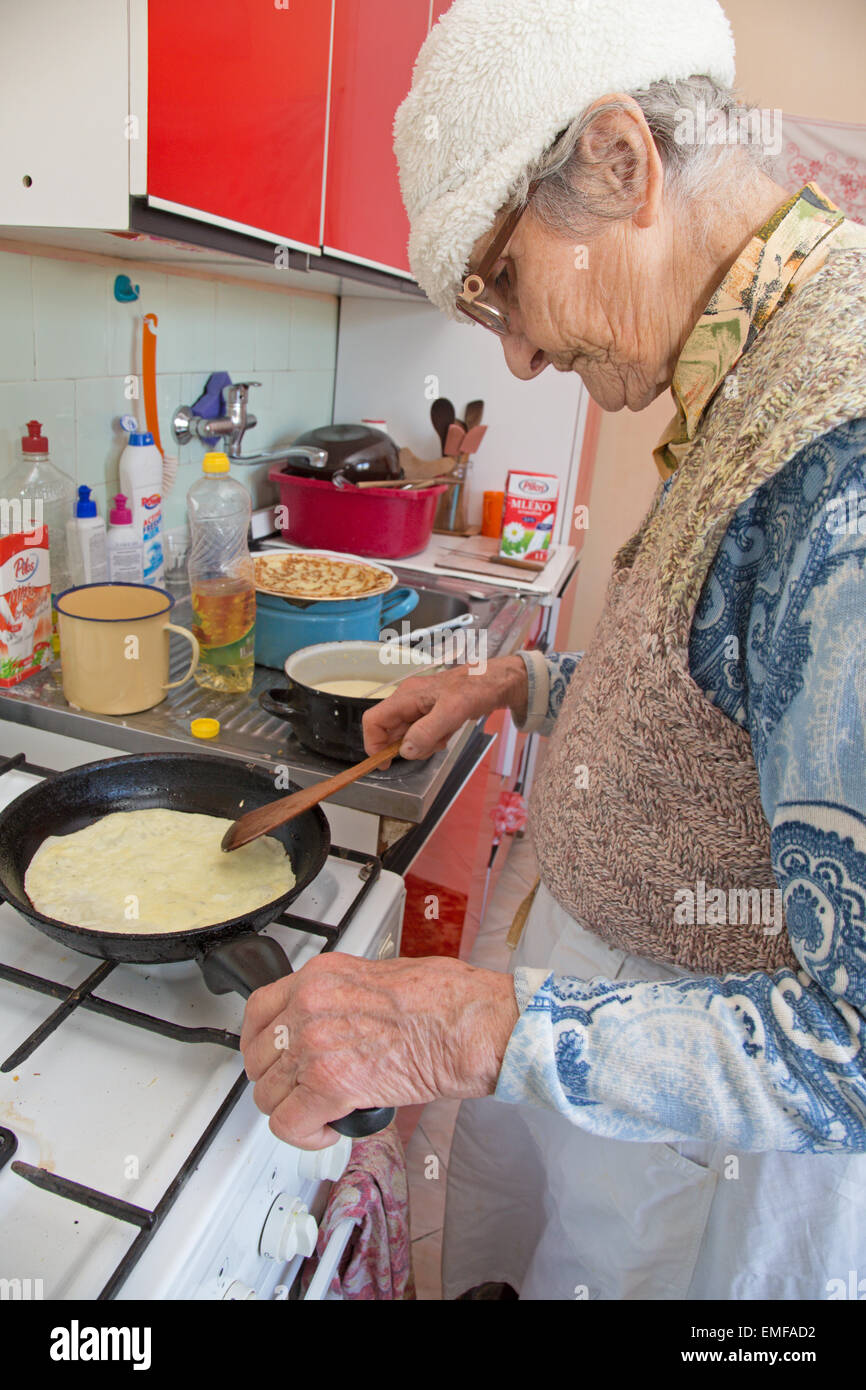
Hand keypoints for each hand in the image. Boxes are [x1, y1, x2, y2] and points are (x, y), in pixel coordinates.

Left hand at [240, 953, 519, 1148]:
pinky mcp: (330, 1084)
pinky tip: (329, 1129)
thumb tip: (332, 1023)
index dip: (260, 1043)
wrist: (468, 1024)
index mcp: (320, 977)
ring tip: (321, 1113)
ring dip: (292, 1111)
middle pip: (258, 1058)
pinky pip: (289, 1124)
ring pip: (269, 1096)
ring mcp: (314, 1045)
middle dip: (279, 1082)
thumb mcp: (377, 977)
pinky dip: (305, 1135)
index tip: (271, 1057)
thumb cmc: (443, 1001)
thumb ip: (340, 999)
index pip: (258, 1010)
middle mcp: (309, 1006)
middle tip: (303, 1092)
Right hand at [362, 653, 528, 764]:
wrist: (497, 681)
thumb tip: (404, 751)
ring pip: (407, 735)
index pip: (373, 720)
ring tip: (445, 734)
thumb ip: (426, 732)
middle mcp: (408, 700)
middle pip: (390, 731)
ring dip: (424, 743)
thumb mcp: (452, 712)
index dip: (373, 744)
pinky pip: (422, 733)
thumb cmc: (475, 689)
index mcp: (406, 696)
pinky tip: (449, 731)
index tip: (385, 764)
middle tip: (432, 745)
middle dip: (407, 745)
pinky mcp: (431, 712)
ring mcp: (419, 707)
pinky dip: (434, 739)